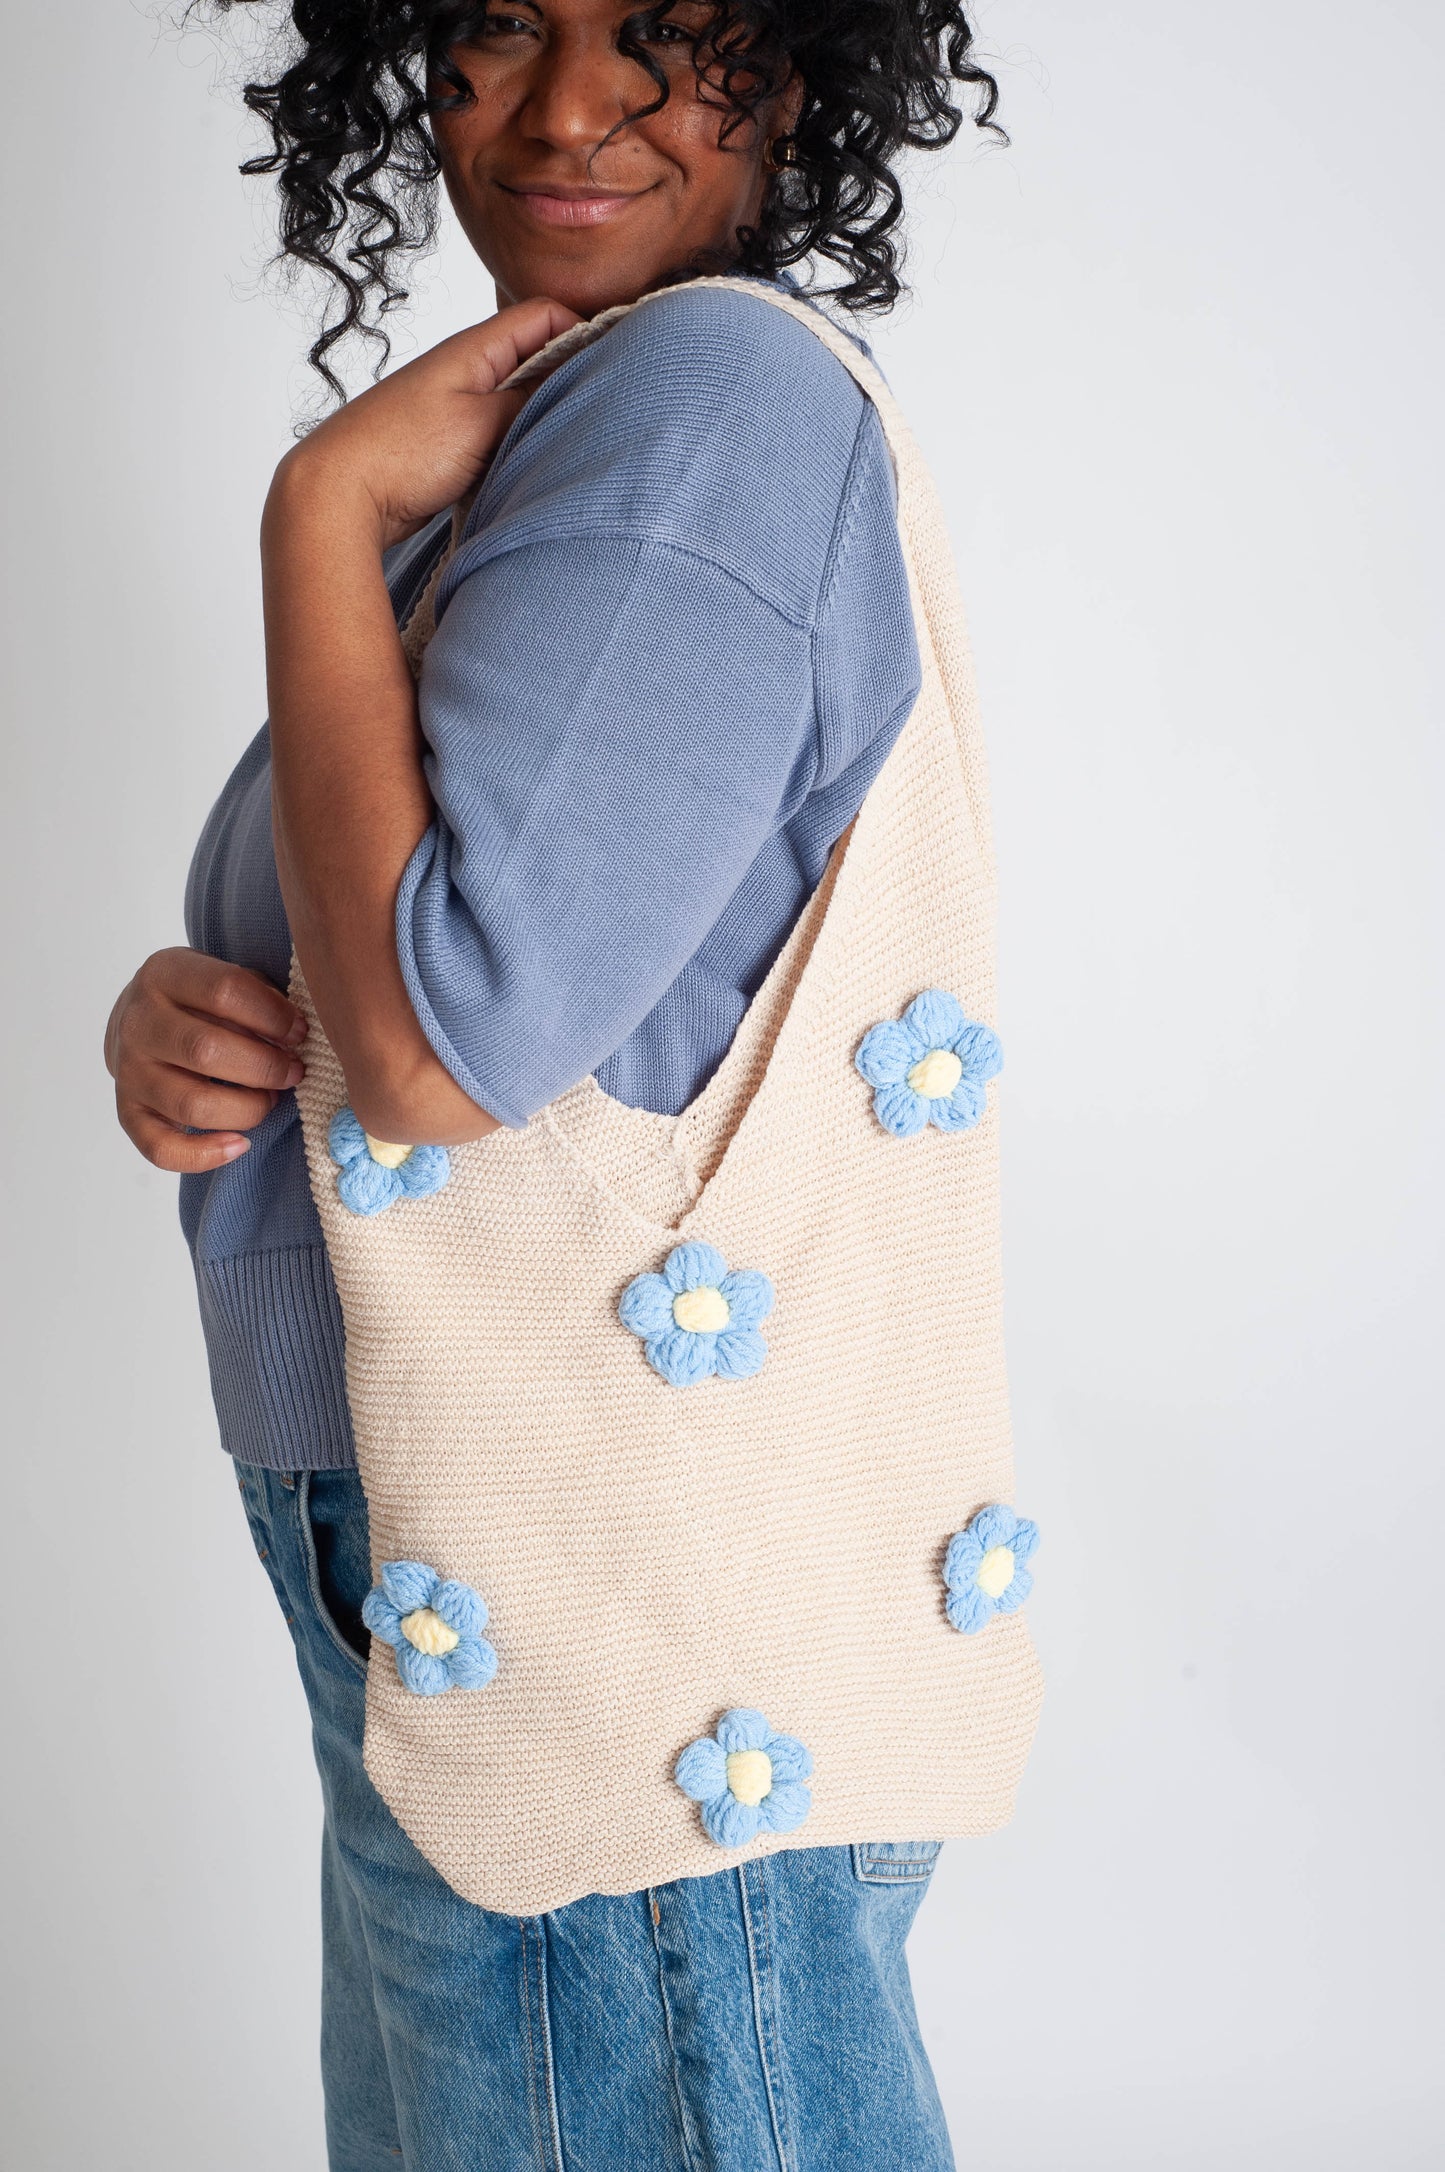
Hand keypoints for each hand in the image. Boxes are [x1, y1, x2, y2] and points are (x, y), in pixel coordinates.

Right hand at [105, 948, 307, 1173]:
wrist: (138, 1019)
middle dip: (265, 1067)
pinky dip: (204, 1155)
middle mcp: (138, 1022)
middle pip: (206, 1050)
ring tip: (270, 1099)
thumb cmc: (199, 1000)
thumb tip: (296, 1035)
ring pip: (191, 1103)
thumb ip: (257, 996)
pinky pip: (161, 1147)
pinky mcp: (127, 1110)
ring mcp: (128, 1070)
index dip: (273, 1015)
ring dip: (246, 1109)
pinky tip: (240, 1145)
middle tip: (293, 1072)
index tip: (300, 1032)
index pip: (224, 990)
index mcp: (164, 974)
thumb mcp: (223, 976)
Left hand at [267, 296, 579, 550]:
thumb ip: (534, 400)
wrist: (338, 491)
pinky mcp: (451, 445)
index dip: (586, 329)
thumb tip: (578, 381)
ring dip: (546, 415)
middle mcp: (468, 370)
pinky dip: (522, 444)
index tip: (618, 361)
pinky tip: (536, 464)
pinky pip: (502, 433)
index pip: (546, 316)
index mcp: (475, 348)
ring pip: (520, 399)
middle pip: (537, 356)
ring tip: (578, 436)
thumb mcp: (483, 422)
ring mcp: (459, 408)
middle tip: (610, 403)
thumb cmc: (401, 451)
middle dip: (572, 374)